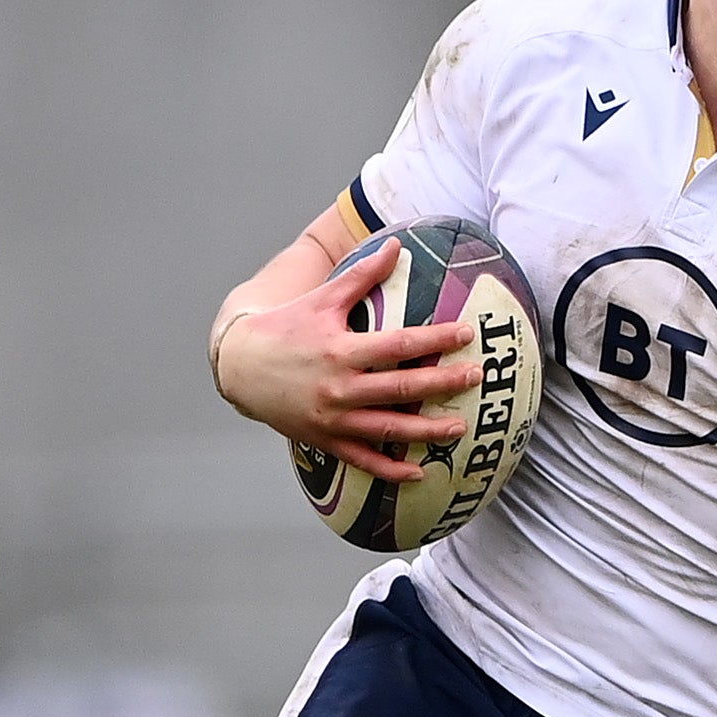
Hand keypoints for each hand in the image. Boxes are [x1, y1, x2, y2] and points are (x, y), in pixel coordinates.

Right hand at [210, 236, 480, 481]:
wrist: (239, 367)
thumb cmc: (284, 328)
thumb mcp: (321, 299)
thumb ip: (362, 275)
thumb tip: (397, 244)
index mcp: (340, 351)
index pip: (398, 346)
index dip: (435, 339)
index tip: (466, 333)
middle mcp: (339, 388)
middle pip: (401, 389)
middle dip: (443, 384)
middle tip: (477, 377)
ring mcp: (332, 419)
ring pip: (388, 430)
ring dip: (427, 432)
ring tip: (461, 428)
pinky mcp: (325, 440)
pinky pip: (362, 459)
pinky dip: (390, 469)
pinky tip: (419, 472)